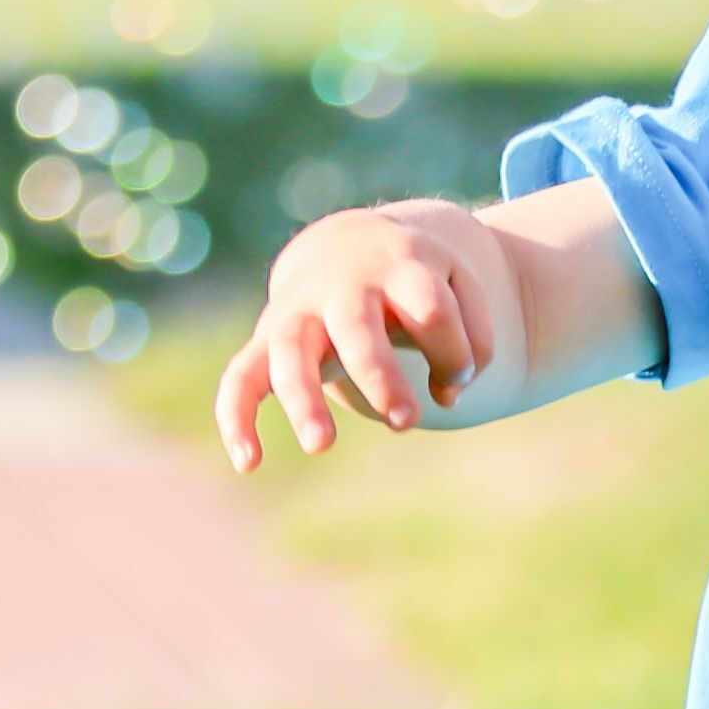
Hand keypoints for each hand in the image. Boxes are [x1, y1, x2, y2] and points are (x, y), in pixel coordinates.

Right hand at [213, 200, 513, 473]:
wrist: (352, 245)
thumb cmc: (417, 282)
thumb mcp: (460, 290)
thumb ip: (472, 341)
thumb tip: (446, 395)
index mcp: (399, 267)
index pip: (431, 312)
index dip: (453, 355)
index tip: (458, 379)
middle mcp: (343, 287)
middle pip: (356, 328)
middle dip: (380, 377)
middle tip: (407, 422)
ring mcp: (299, 311)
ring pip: (290, 351)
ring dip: (303, 399)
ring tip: (321, 445)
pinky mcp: (266, 339)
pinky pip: (240, 376)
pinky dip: (236, 417)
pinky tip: (248, 463)